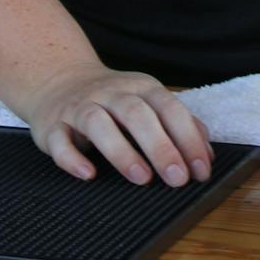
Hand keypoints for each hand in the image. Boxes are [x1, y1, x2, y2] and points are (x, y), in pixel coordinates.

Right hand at [24, 65, 212, 187]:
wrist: (58, 81)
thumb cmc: (114, 101)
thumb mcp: (149, 102)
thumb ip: (179, 124)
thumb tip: (206, 154)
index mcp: (140, 88)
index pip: (169, 108)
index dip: (187, 138)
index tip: (200, 171)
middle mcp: (111, 94)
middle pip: (137, 114)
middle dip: (160, 146)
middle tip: (177, 178)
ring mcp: (80, 107)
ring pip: (98, 122)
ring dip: (121, 150)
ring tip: (141, 178)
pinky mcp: (53, 126)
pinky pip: (59, 140)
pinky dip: (72, 158)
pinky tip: (88, 174)